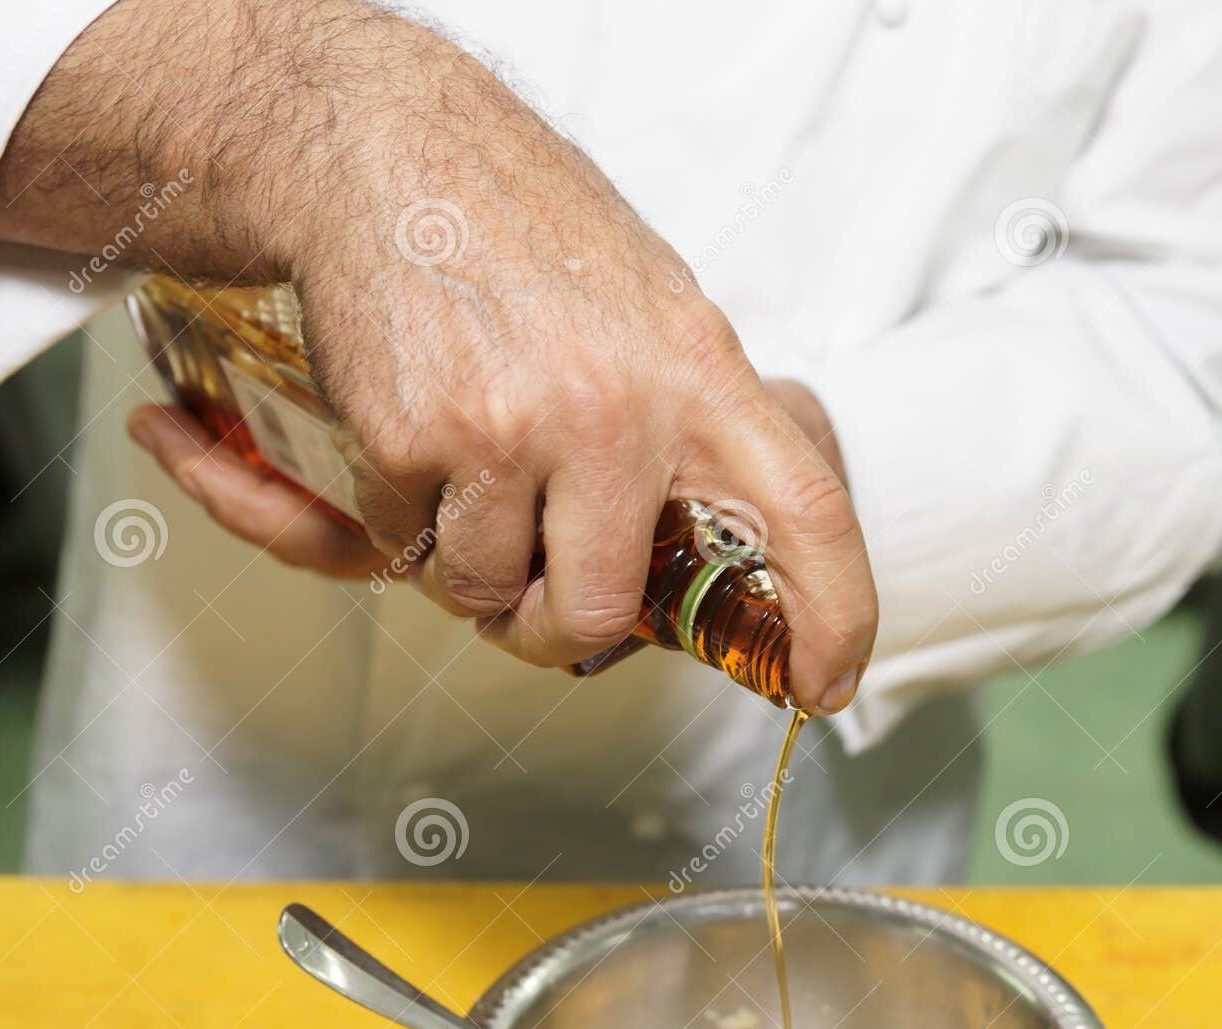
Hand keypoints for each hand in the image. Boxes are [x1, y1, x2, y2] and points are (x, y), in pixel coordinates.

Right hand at [0, 0, 875, 711]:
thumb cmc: (526, 233)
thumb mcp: (653, 311)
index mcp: (699, 371)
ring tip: (462, 489)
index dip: (834, 617)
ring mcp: (510, 427)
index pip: (805, 513)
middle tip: (528, 606)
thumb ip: (689, 424)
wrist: (386, 153)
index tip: (825, 682)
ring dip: (463, 569)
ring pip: (481, 592)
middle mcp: (615, 409)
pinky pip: (403, 545)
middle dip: (548, 633)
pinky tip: (413, 444)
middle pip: (593, 614)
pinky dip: (399, 521)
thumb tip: (716, 537)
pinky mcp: (414, 437)